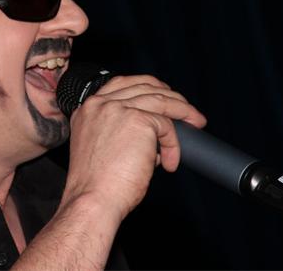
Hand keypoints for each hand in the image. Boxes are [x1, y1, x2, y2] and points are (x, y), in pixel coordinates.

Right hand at [61, 74, 206, 221]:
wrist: (93, 199)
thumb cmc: (96, 184)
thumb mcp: (100, 146)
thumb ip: (118, 129)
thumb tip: (152, 131)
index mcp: (87, 108)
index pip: (121, 84)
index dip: (147, 87)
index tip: (163, 96)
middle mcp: (100, 103)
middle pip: (143, 85)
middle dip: (170, 96)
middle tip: (187, 110)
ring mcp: (118, 109)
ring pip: (160, 100)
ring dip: (183, 111)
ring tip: (195, 123)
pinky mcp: (138, 121)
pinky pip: (166, 126)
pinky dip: (173, 144)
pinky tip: (170, 161)